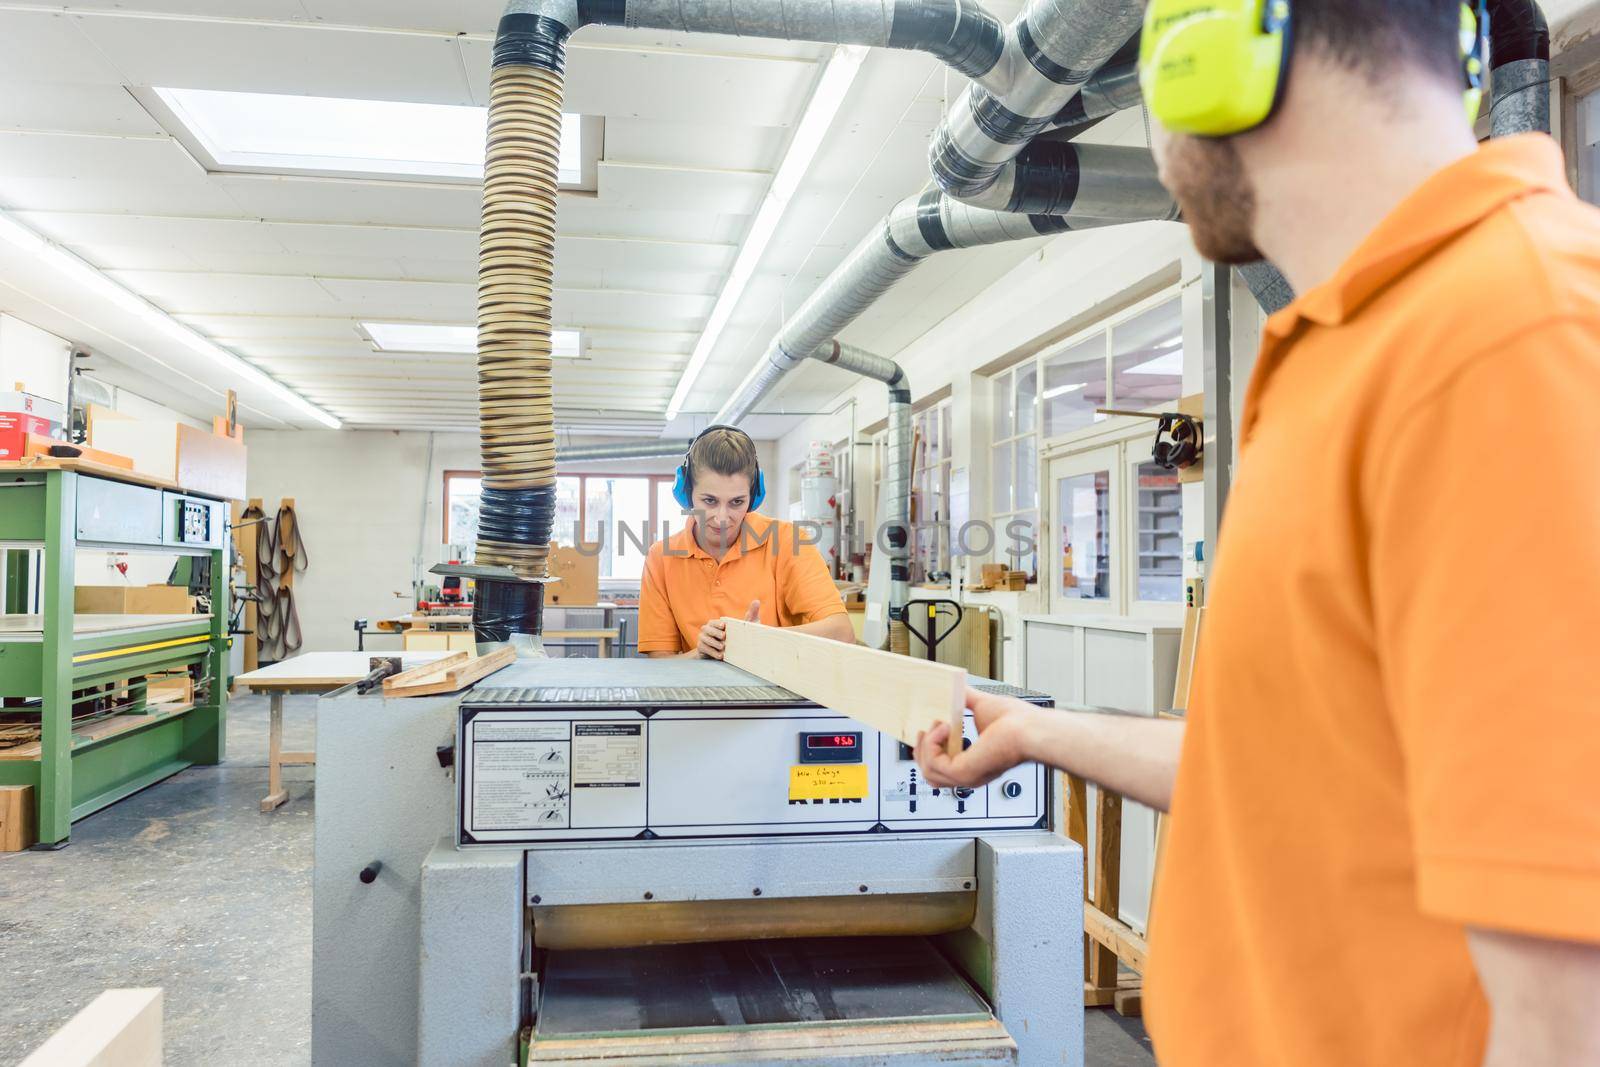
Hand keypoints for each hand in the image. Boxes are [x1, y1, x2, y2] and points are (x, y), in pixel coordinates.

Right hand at [695, 600, 761, 659]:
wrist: (728, 653)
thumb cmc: (737, 636)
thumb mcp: (745, 626)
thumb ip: (751, 614)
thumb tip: (756, 601)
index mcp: (715, 623)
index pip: (714, 622)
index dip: (718, 623)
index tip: (724, 626)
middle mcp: (707, 629)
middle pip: (708, 629)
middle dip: (715, 633)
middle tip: (724, 637)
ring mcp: (703, 639)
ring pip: (705, 640)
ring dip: (714, 643)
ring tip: (723, 647)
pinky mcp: (701, 648)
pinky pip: (704, 649)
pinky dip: (712, 653)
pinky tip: (720, 656)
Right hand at [916, 686, 1038, 788]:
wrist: (1031, 729)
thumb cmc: (1019, 722)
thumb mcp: (983, 706)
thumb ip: (966, 699)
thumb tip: (955, 687)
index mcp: (974, 763)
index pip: (941, 770)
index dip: (928, 753)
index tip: (925, 733)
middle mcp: (969, 774)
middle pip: (929, 775)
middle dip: (921, 751)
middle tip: (924, 730)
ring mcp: (966, 776)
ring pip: (927, 771)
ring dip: (926, 745)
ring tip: (940, 725)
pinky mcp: (963, 772)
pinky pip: (933, 762)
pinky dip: (933, 742)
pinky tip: (945, 727)